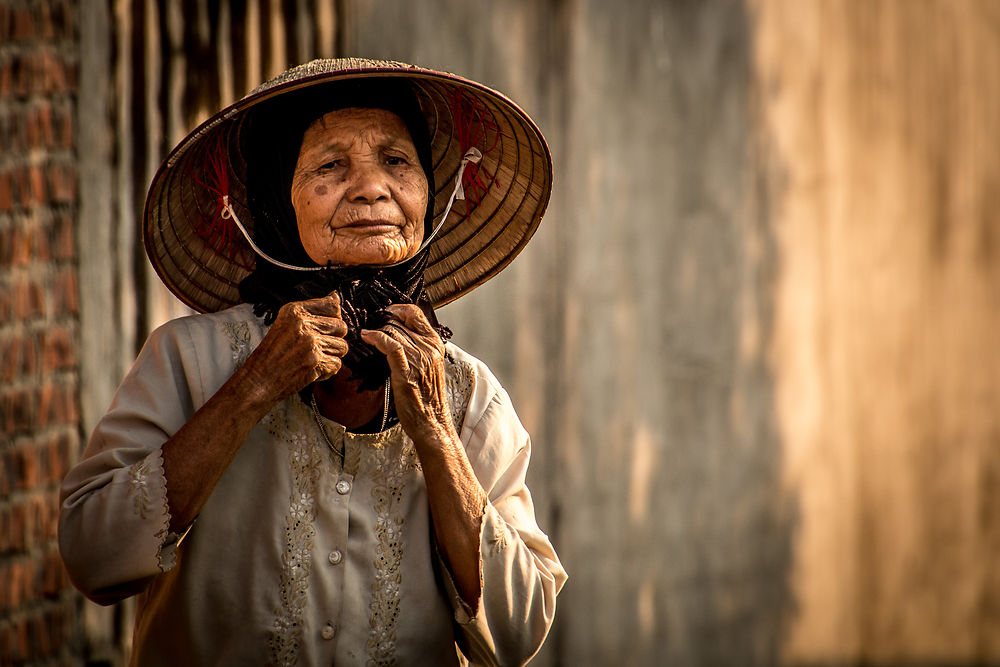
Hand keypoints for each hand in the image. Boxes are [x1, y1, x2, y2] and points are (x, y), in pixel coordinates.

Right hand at [241, 292, 348, 403]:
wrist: (258, 381)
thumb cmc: (272, 355)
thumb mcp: (286, 324)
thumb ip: (311, 311)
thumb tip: (336, 295)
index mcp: (294, 311)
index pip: (333, 305)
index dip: (334, 319)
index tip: (323, 328)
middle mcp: (303, 323)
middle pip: (341, 326)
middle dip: (334, 339)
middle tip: (316, 348)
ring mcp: (310, 342)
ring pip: (342, 346)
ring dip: (331, 356)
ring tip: (313, 359)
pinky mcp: (315, 361)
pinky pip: (337, 364)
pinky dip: (327, 371)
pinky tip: (311, 371)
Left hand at [360, 304, 452, 441]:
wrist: (432, 420)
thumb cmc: (427, 396)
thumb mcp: (427, 365)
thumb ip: (417, 348)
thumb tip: (397, 336)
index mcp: (435, 344)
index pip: (416, 313)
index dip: (397, 309)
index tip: (386, 314)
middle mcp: (428, 348)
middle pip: (400, 322)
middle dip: (382, 322)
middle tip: (371, 328)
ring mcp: (418, 358)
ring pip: (392, 331)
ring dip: (376, 331)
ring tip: (367, 335)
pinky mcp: (406, 370)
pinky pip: (390, 344)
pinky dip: (376, 337)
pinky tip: (366, 337)